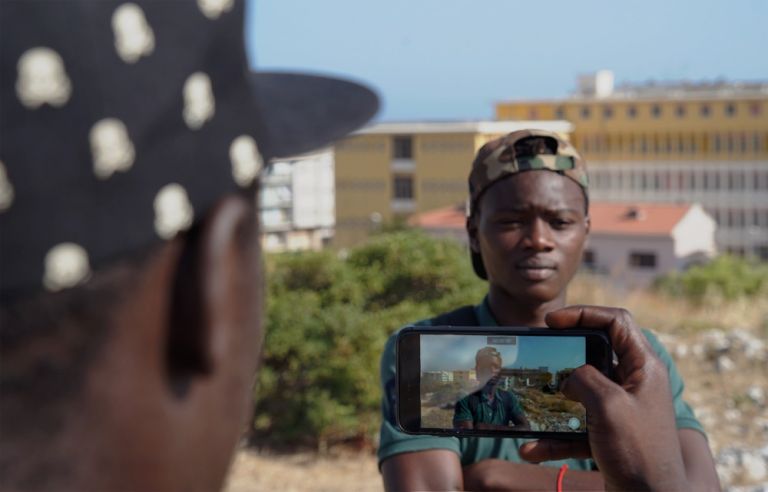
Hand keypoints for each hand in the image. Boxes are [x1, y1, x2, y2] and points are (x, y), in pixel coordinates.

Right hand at [518, 306, 688, 491]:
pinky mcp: (610, 434)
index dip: (584, 314)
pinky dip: (555, 437)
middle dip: (563, 357)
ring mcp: (622, 409)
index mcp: (644, 367)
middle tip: (540, 356)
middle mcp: (635, 383)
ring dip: (553, 402)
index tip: (552, 321)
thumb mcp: (608, 405)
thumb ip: (584, 378)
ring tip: (530, 402)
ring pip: (581, 393)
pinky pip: (577, 427)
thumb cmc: (638, 452)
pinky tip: (532, 448)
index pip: (616, 322)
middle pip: (594, 354)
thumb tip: (569, 377)